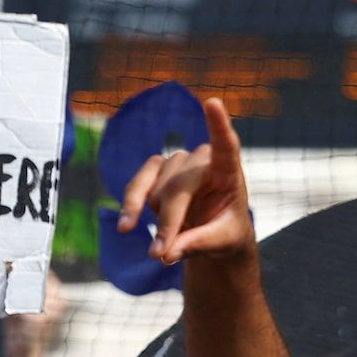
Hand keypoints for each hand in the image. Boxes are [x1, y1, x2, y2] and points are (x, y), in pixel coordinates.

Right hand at [116, 97, 252, 264]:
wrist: (213, 233)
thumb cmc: (226, 233)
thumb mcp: (223, 243)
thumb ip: (198, 245)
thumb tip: (166, 253)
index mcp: (230, 173)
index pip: (226, 146)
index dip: (219, 125)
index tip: (213, 103)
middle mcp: (203, 162)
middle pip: (178, 187)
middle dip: (169, 223)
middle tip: (160, 254)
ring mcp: (178, 164)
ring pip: (157, 188)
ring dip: (157, 218)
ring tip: (162, 246)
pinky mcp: (156, 172)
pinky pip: (137, 185)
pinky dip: (131, 205)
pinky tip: (126, 225)